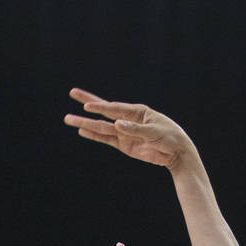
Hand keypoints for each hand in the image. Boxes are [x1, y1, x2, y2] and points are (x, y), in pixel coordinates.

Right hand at [64, 88, 194, 170]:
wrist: (177, 153)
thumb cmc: (170, 137)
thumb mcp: (155, 132)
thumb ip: (136, 129)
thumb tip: (117, 125)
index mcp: (137, 111)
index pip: (115, 108)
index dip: (101, 107)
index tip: (88, 106)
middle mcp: (128, 119)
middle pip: (104, 111)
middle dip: (88, 103)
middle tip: (72, 92)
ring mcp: (124, 132)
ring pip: (101, 127)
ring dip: (85, 123)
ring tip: (69, 119)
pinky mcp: (124, 145)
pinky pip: (106, 139)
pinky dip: (95, 136)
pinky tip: (82, 132)